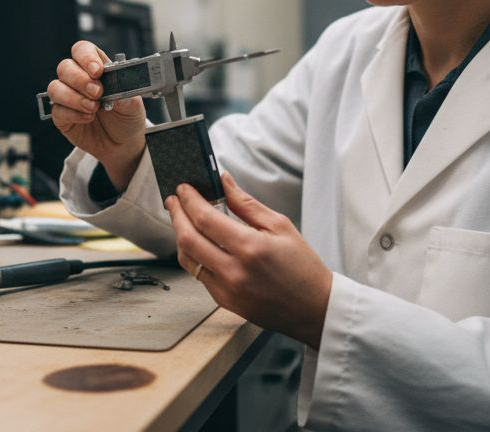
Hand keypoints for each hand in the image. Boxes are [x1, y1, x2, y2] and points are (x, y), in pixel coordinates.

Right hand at [46, 40, 145, 189]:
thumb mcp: (133, 102)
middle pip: (65, 67)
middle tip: (97, 93)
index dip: (86, 57)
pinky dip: (73, 114)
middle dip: (80, 79)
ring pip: (55, 88)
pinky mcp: (62, 117)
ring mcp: (68, 97)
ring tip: (94, 108)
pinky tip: (88, 118)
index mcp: (96, 68)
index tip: (97, 71)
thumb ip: (124, 91)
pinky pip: (57, 110)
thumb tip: (113, 85)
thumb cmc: (127, 117)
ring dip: (74, 97)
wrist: (124, 144)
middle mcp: (78, 79)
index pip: (82, 50)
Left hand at [166, 173, 331, 348]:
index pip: (205, 219)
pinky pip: (199, 275)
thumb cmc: (303, 266)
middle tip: (174, 200)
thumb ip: (246, 204)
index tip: (183, 188)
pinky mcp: (225, 303)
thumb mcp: (280, 226)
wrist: (315, 308)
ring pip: (188, 259)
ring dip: (180, 236)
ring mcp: (227, 291)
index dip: (189, 200)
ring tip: (182, 219)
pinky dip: (194, 256)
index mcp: (250, 248)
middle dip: (176, 214)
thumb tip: (224, 182)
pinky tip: (198, 243)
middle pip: (188, 239)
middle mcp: (234, 272)